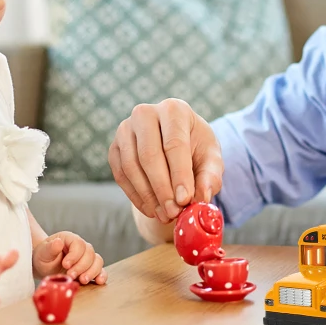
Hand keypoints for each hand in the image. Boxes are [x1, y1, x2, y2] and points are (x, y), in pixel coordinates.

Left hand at [33, 232, 106, 283]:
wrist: (44, 266)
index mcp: (70, 239)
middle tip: (70, 275)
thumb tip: (58, 242)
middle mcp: (81, 247)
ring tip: (82, 280)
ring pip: (97, 261)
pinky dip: (101, 275)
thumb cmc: (43, 257)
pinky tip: (99, 281)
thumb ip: (50, 248)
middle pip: (89, 253)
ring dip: (92, 271)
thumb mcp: (43, 253)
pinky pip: (100, 270)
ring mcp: (87, 258)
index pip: (79, 244)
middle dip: (81, 266)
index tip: (65, 265)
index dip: (74, 255)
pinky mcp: (89, 269)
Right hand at [108, 99, 223, 223]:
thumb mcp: (211, 159)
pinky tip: (152, 210)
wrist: (175, 145)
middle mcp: (145, 113)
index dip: (179, 174)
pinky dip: (136, 197)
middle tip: (173, 212)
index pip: (174, 143)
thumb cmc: (196, 149)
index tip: (185, 200)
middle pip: (149, 155)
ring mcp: (125, 129)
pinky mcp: (114, 147)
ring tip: (165, 215)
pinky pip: (121, 175)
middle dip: (162, 189)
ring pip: (132, 167)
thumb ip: (211, 176)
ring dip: (148, 196)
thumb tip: (202, 197)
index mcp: (174, 109)